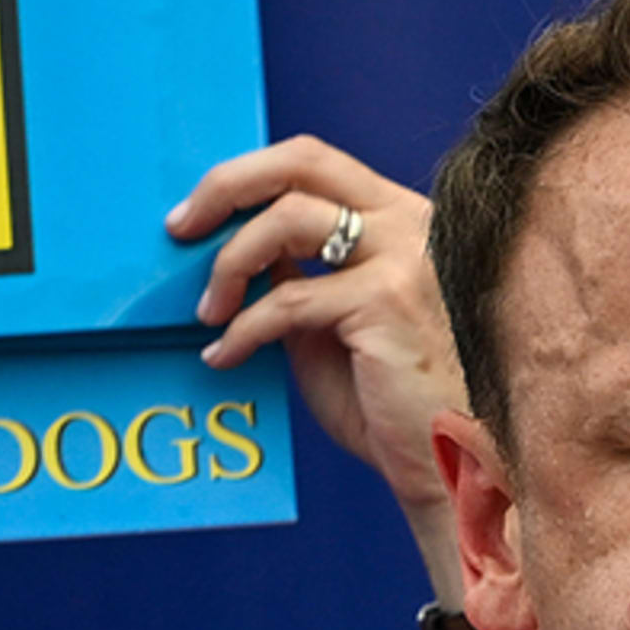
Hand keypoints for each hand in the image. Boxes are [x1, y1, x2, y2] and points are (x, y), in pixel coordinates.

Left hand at [167, 138, 469, 588]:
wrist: (448, 467)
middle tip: (180, 230)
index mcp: (403, 220)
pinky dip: (241, 329)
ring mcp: (404, 257)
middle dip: (225, 187)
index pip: (315, 163)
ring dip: (229, 265)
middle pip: (300, 162)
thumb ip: (302, 278)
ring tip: (210, 314)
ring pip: (285, 220)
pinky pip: (287, 299)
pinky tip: (224, 356)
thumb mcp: (337, 325)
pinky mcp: (387, 301)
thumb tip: (241, 250)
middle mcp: (410, 223)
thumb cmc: (397, 407)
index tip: (198, 214)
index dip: (247, 177)